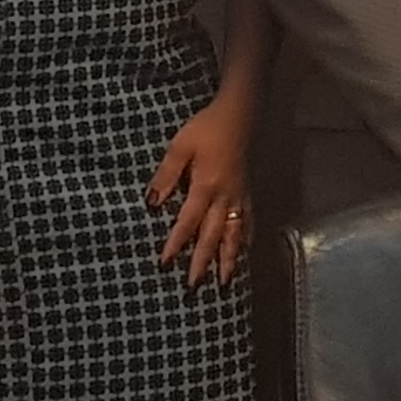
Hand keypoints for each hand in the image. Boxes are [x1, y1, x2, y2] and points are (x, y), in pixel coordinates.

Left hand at [150, 95, 259, 286]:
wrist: (240, 114)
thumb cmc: (206, 128)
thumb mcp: (179, 147)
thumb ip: (166, 175)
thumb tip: (152, 203)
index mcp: (205, 187)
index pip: (188, 222)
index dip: (176, 244)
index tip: (165, 264)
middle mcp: (224, 198)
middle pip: (213, 236)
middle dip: (203, 262)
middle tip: (194, 285)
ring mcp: (239, 196)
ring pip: (234, 234)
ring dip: (228, 259)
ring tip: (224, 281)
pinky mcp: (248, 191)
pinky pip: (248, 221)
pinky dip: (245, 239)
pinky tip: (245, 250)